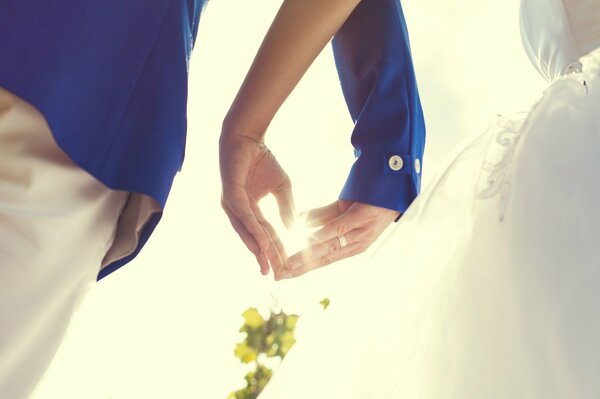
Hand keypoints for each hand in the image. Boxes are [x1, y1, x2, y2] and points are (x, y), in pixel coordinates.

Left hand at [219, 133, 294, 275]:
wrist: (248, 137)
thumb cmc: (262, 160)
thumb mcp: (282, 187)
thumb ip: (286, 207)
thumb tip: (293, 228)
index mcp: (249, 211)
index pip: (264, 234)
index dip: (275, 249)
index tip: (286, 266)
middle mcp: (238, 211)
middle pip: (254, 238)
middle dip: (265, 256)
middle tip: (276, 274)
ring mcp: (232, 204)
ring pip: (247, 231)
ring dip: (258, 248)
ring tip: (268, 264)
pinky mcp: (229, 194)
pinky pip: (243, 216)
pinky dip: (253, 229)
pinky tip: (262, 241)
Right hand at [276, 200, 399, 279]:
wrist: (393, 177)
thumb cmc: (367, 195)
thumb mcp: (341, 208)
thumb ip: (320, 217)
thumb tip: (299, 221)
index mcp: (352, 244)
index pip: (324, 259)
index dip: (303, 268)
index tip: (284, 274)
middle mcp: (357, 243)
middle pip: (325, 259)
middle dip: (302, 268)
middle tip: (281, 276)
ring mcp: (361, 231)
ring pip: (330, 247)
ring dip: (308, 257)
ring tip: (290, 264)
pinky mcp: (363, 217)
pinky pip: (340, 228)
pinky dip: (323, 234)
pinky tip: (309, 240)